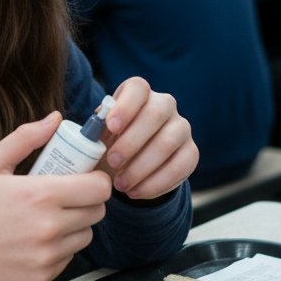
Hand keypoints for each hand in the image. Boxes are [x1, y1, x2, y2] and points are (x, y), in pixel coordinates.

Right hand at [0, 113, 111, 280]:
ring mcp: (48, 255)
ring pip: (86, 235)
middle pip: (97, 212)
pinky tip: (37, 238)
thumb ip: (26, 138)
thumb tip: (55, 119)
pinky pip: (69, 256)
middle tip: (66, 195)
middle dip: (86, 200)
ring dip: (75, 225)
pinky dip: (61, 246)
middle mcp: (50, 227)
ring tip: (49, 217)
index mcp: (41, 195)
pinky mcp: (44, 276)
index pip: (99, 188)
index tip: (83, 177)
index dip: (95, 179)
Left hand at [100, 77, 197, 199]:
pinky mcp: (191, 152)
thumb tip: (89, 137)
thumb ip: (95, 132)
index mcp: (139, 93)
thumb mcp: (99, 135)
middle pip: (155, 114)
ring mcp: (181, 127)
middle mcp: (164, 105)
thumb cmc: (110, 142)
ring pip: (168, 142)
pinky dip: (155, 184)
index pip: (138, 88)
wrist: (130, 164)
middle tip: (112, 161)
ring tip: (120, 184)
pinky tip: (136, 192)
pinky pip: (179, 167)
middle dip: (131, 141)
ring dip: (142, 166)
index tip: (110, 126)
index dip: (125, 106)